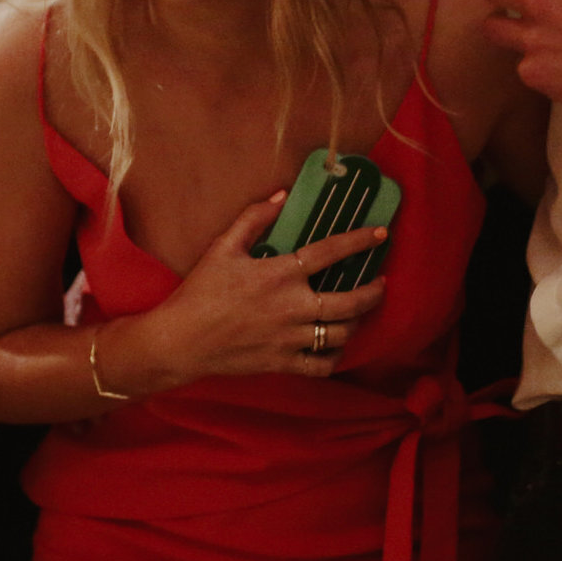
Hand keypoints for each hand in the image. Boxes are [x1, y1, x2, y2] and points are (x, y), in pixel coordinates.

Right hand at [118, 194, 389, 388]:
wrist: (180, 341)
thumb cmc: (199, 292)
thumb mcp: (222, 247)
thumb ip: (254, 219)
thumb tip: (281, 195)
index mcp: (280, 274)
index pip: (331, 253)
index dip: (360, 241)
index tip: (381, 234)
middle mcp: (293, 307)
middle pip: (351, 302)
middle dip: (373, 292)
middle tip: (380, 283)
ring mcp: (291, 339)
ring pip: (342, 334)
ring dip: (358, 322)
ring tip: (359, 312)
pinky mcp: (284, 363)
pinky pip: (323, 365)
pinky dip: (335, 356)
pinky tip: (335, 345)